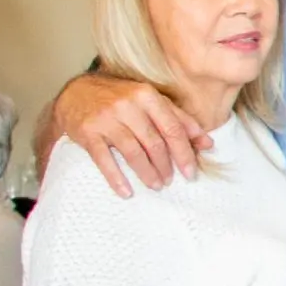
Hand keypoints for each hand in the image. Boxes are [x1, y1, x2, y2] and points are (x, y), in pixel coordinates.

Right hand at [57, 76, 209, 196]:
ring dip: (147, 173)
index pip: (172, 129)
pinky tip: (126, 192)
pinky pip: (104, 160)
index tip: (191, 172)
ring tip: (156, 185)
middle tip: (170, 181)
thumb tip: (208, 143)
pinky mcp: (88, 133)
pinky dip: (116, 178)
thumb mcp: (151, 101)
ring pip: (133, 152)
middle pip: (154, 143)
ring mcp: (106, 120)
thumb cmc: (122, 98)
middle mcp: (128, 106)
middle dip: (166, 166)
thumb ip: (179, 120)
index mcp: (147, 96)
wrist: (77, 93)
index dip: (184, 153)